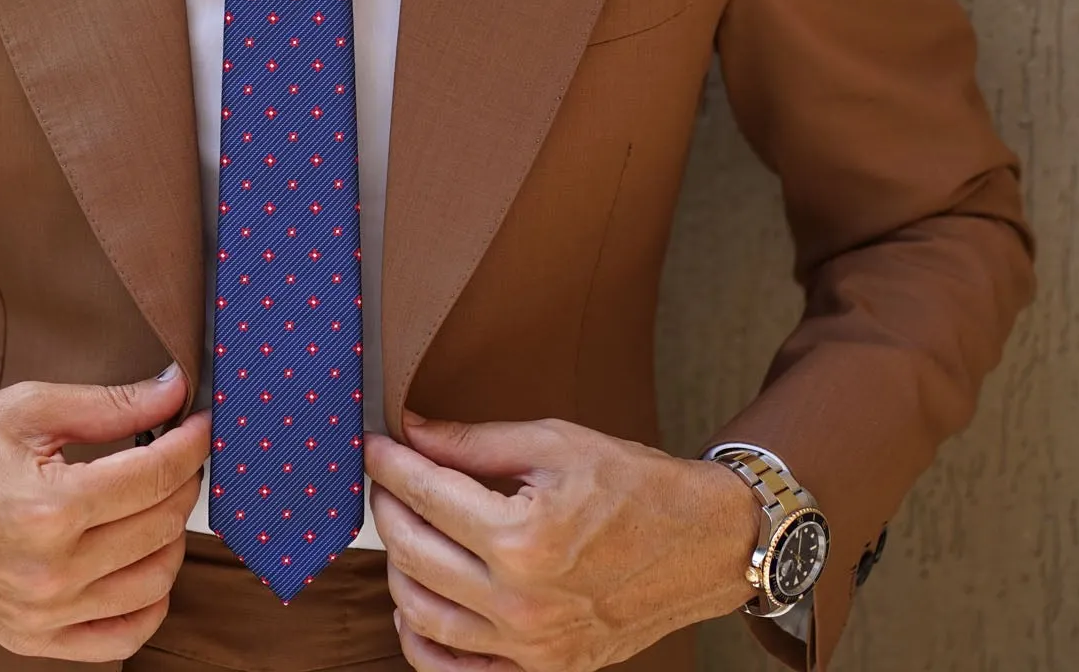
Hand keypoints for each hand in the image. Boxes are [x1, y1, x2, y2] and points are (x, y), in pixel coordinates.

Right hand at [0, 364, 208, 661]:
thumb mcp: (26, 410)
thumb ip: (109, 404)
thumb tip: (174, 393)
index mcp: (49, 508)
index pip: (155, 476)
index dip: (191, 443)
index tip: (202, 424)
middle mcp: (50, 570)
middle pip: (161, 526)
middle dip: (181, 482)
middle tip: (174, 453)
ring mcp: (42, 613)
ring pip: (155, 581)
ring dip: (170, 536)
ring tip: (153, 502)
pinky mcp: (32, 638)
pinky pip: (121, 637)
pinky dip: (149, 604)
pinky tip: (143, 564)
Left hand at [363, 414, 757, 670]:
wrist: (704, 544)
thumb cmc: (635, 486)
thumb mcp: (556, 444)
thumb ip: (475, 442)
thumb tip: (412, 431)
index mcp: (523, 537)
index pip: (425, 496)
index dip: (389, 465)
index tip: (374, 445)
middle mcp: (520, 600)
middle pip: (411, 553)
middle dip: (388, 508)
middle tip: (387, 481)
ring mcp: (530, 645)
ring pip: (420, 613)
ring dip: (396, 567)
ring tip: (401, 530)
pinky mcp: (543, 669)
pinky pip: (456, 669)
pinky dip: (421, 641)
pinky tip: (414, 605)